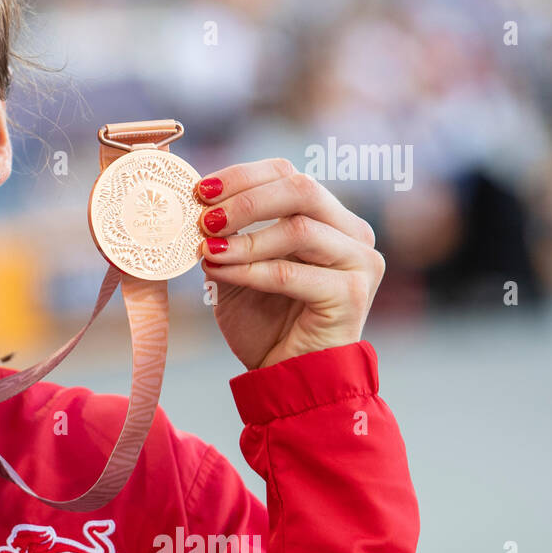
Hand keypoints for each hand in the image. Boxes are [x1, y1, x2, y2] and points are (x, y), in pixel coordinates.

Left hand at [195, 159, 385, 370]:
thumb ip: (225, 235)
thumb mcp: (236, 268)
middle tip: (204, 216)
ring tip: (207, 249)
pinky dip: (249, 270)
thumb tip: (192, 205)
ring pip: (298, 229)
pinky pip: (291, 272)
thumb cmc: (263, 323)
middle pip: (300, 189)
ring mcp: (359, 262)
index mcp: (329, 219)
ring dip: (244, 238)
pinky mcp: (351, 295)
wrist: (285, 378)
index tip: (200, 190)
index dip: (242, 177)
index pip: (287, 175)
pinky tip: (219, 272)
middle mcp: (352, 233)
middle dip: (244, 200)